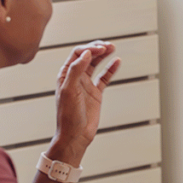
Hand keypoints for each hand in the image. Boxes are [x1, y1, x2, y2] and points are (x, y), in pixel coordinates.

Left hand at [52, 41, 120, 163]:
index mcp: (65, 75)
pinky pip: (104, 77)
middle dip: (97, 48)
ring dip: (103, 55)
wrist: (75, 136)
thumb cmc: (67, 116)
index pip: (77, 54)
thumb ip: (76, 70)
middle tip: (108, 46)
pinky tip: (117, 61)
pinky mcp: (96, 93)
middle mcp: (75, 77)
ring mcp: (86, 84)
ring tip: (113, 47)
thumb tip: (86, 53)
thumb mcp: (69, 90)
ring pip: (95, 64)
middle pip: (87, 56)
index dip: (89, 49)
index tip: (100, 49)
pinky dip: (111, 69)